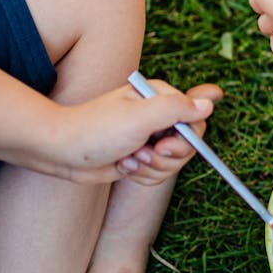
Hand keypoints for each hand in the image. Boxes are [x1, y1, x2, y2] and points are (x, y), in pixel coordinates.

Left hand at [51, 80, 222, 184]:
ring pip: (173, 163)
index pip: (196, 119)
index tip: (164, 145)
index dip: (186, 139)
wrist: (62, 151)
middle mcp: (157, 116)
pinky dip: (142, 175)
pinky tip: (123, 165)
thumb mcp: (141, 115)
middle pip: (187, 145)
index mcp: (160, 98)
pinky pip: (158, 173)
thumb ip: (178, 108)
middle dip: (167, 157)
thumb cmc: (98, 129)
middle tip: (144, 152)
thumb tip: (210, 104)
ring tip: (128, 158)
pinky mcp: (139, 157)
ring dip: (151, 167)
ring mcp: (149, 138)